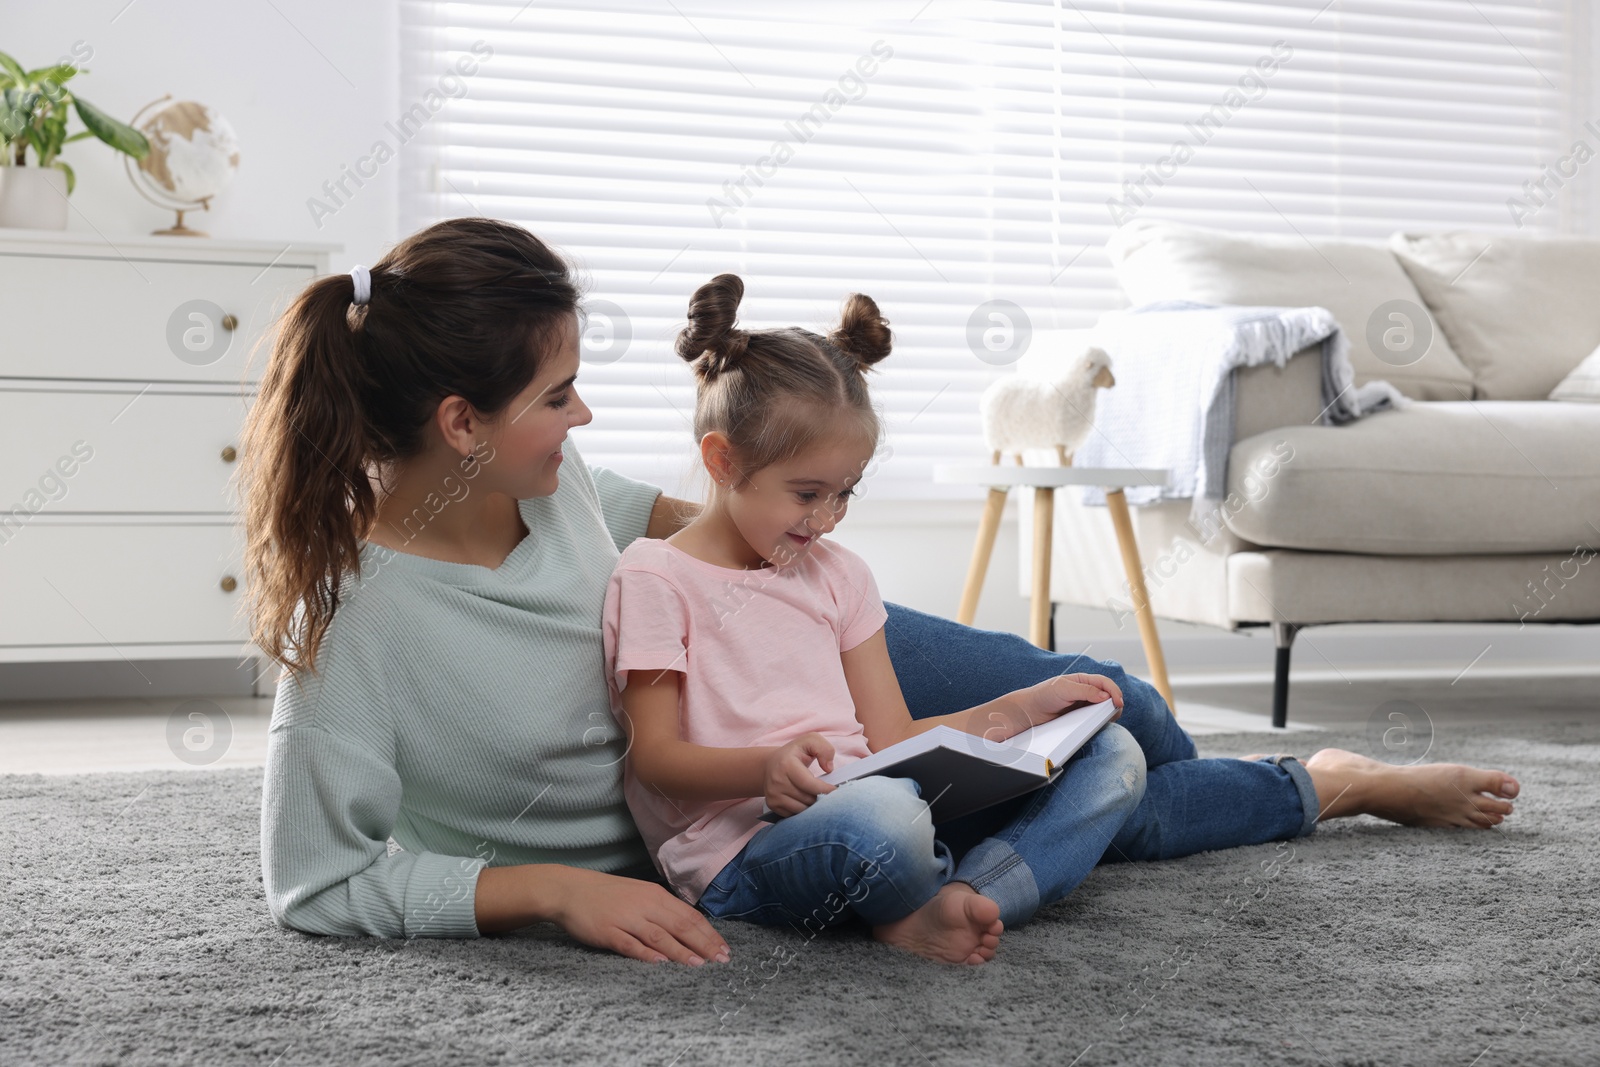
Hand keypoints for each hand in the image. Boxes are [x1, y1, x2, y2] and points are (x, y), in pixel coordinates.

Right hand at [550, 867, 730, 965]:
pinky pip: (630, 944)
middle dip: (704, 944)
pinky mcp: (607, 931)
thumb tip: (688, 928)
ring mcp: (626, 918)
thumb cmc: (606, 895)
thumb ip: (661, 910)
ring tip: (699, 964)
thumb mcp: (638, 895)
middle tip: (721, 960)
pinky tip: (660, 963)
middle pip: (680, 925)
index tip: (725, 949)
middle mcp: (644, 905)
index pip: (689, 915)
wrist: (569, 889)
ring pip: (659, 936)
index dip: (709, 933)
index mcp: (655, 895)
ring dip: (681, 951)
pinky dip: (646, 954)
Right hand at [764, 732, 836, 816]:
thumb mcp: (810, 741)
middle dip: (820, 797)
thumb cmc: (794, 753)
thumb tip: (829, 768)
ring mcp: (773, 795)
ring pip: (802, 810)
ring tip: (816, 796)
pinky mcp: (772, 805)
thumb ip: (824, 749)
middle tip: (827, 793)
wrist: (769, 765)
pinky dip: (803, 811)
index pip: (810, 784)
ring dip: (812, 805)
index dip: (826, 790)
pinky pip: (794, 815)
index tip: (837, 791)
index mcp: (786, 764)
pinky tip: (805, 801)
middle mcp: (777, 781)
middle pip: (808, 799)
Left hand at [983, 674, 1124, 741]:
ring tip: (1108, 720)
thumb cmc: (1044, 695)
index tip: (1118, 703)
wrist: (1030, 711)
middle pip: (1108, 695)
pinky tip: (1099, 724)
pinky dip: (1100, 720)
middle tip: (1115, 714)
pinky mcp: (1081, 717)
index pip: (1105, 683)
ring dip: (1109, 713)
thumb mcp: (1064, 689)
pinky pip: (1095, 718)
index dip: (1114, 692)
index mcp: (1083, 680)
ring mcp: (1084, 704)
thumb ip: (1085, 691)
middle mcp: (1086, 691)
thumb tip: (1105, 696)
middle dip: (1115, 703)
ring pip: (1103, 707)